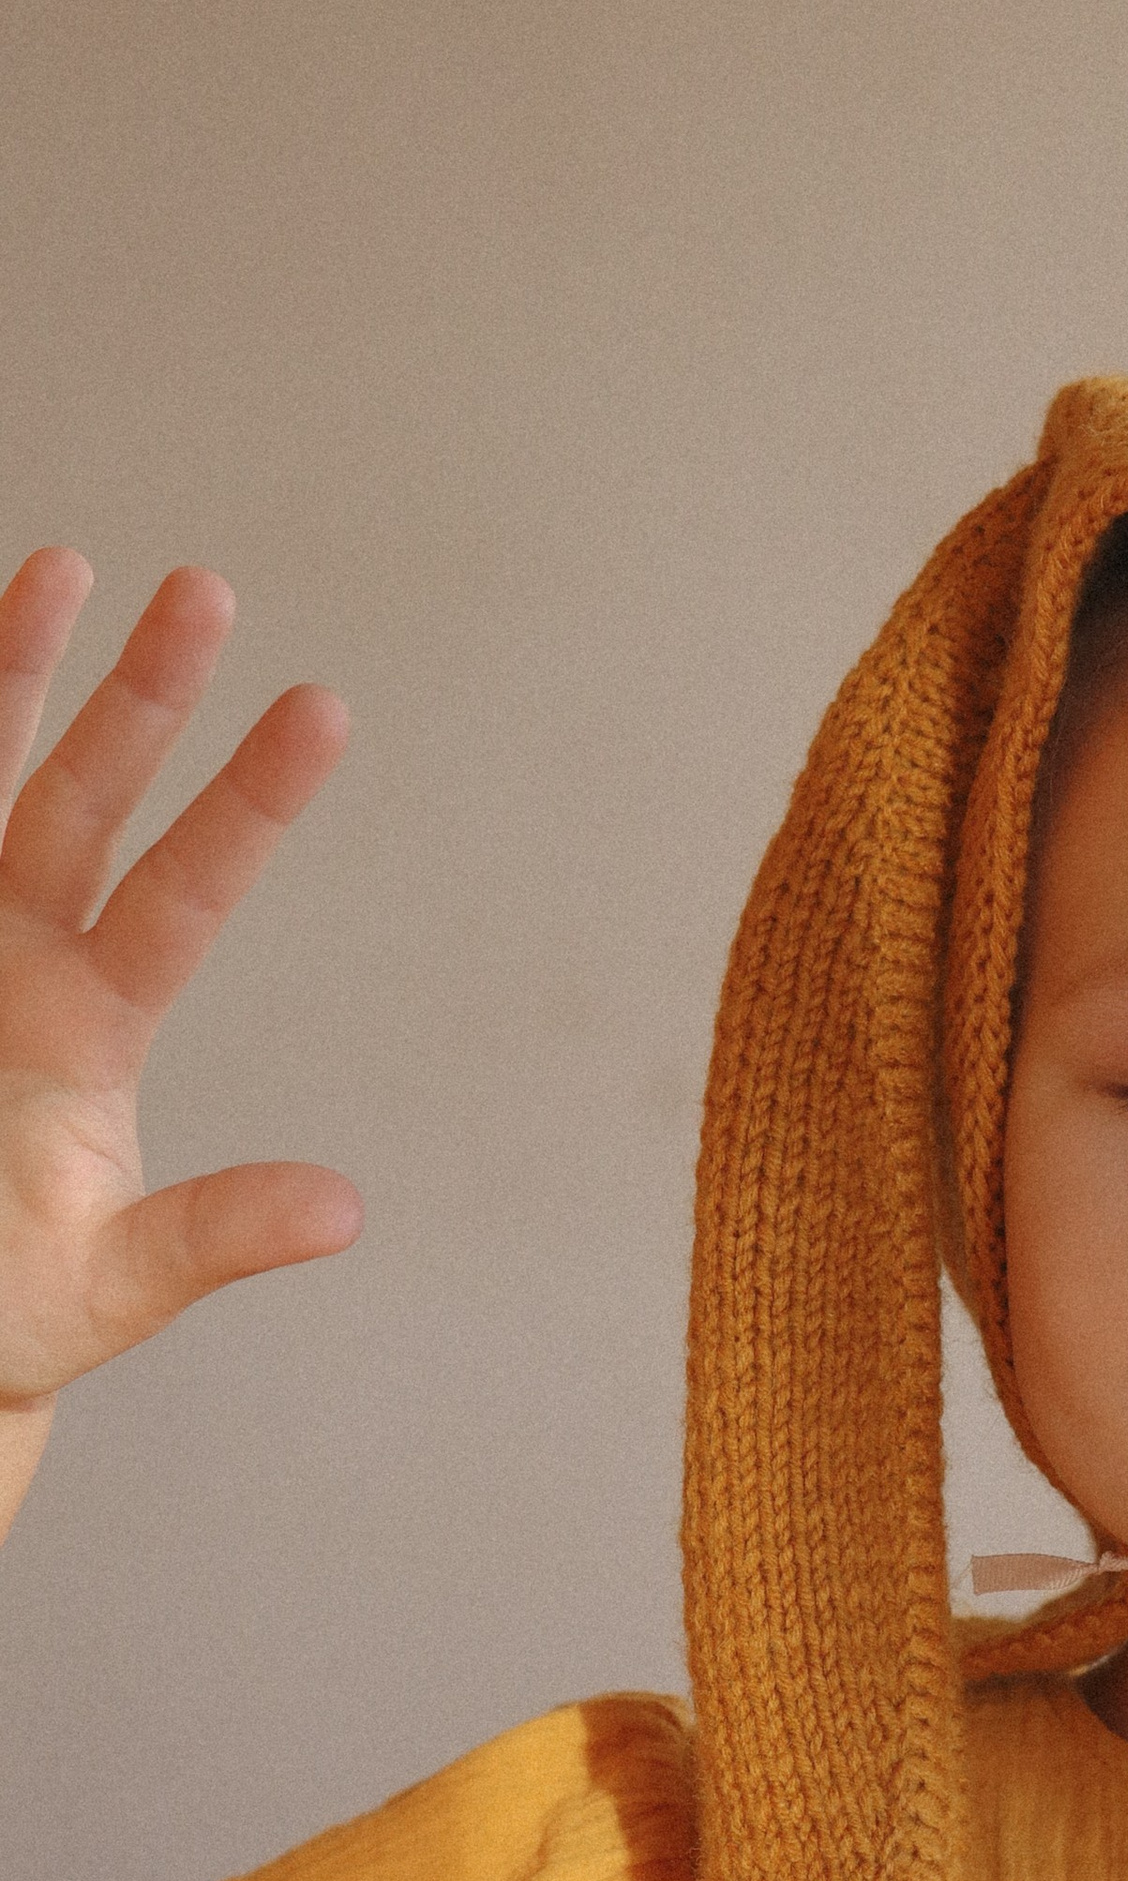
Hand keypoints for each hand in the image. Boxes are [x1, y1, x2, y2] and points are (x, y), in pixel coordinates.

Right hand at [0, 552, 359, 1420]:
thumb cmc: (10, 1319)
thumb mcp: (109, 1288)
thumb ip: (209, 1237)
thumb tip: (341, 1210)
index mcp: (93, 1031)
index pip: (184, 894)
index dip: (249, 804)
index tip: (323, 708)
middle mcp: (22, 963)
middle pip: (82, 800)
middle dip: (137, 694)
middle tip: (205, 587)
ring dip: (9, 675)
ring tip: (58, 562)